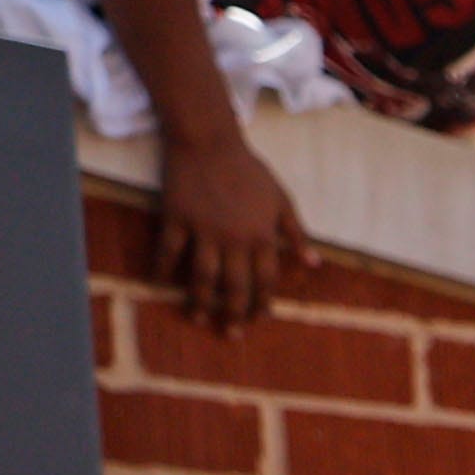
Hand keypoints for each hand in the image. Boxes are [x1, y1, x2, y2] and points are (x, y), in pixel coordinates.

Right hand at [157, 124, 311, 331]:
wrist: (208, 140)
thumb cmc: (248, 170)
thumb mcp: (282, 199)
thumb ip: (296, 234)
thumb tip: (314, 264)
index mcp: (261, 236)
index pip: (266, 281)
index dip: (263, 304)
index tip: (259, 319)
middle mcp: (234, 238)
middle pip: (235, 286)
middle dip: (234, 314)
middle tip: (232, 334)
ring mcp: (203, 229)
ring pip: (202, 276)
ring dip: (200, 301)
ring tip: (198, 319)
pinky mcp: (176, 217)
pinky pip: (168, 250)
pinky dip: (163, 268)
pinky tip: (160, 284)